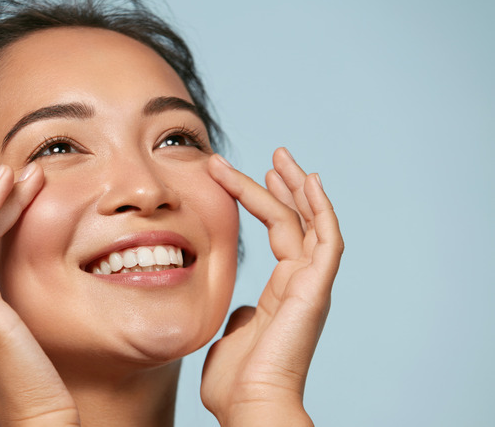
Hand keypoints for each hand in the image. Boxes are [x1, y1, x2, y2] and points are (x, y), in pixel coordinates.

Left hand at [201, 149, 343, 425]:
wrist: (249, 405)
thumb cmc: (237, 381)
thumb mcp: (233, 334)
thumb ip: (241, 315)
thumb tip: (241, 307)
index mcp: (282, 291)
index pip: (280, 233)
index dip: (265, 201)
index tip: (246, 176)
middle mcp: (301, 283)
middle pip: (299, 221)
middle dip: (286, 186)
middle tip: (275, 156)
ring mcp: (311, 285)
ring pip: (311, 223)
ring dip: (298, 187)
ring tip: (282, 157)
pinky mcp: (315, 289)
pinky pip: (326, 240)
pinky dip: (321, 210)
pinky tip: (309, 182)